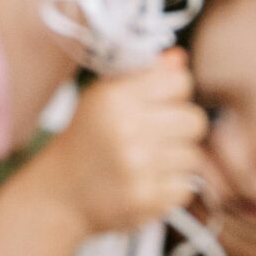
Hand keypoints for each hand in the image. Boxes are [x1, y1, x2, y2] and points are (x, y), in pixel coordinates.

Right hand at [38, 51, 209, 236]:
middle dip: (180, 129)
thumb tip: (180, 57)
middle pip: (194, 120)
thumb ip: (143, 76)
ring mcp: (138, 166)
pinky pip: (185, 187)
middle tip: (157, 137)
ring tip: (148, 163)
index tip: (158, 105)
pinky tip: (146, 183)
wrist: (61, 194)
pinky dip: (170, 187)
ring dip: (175, 160)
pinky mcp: (146, 198)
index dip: (173, 93)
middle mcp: (127, 129)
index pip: (180, 82)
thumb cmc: (86, 140)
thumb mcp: (102, 99)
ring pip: (193, 156)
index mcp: (115, 98)